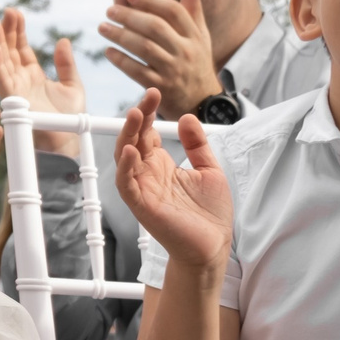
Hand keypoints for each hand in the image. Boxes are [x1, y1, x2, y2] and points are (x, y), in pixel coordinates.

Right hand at [0, 10, 83, 155]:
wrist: (69, 141)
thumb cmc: (71, 119)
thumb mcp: (72, 85)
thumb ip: (66, 64)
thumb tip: (62, 40)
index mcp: (34, 76)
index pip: (22, 48)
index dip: (19, 30)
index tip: (16, 12)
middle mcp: (21, 81)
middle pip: (10, 51)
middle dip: (7, 31)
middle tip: (5, 11)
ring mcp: (16, 90)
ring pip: (2, 61)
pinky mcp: (13, 100)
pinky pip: (2, 79)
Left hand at [100, 0, 219, 116]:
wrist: (203, 103)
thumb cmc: (197, 64)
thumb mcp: (201, 38)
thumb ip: (194, 11)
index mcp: (194, 36)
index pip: (173, 12)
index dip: (151, 1)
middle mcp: (185, 51)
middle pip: (155, 27)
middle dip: (130, 16)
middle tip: (109, 11)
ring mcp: (173, 70)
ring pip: (144, 48)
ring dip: (120, 36)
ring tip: (103, 28)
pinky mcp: (162, 89)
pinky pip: (137, 71)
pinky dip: (121, 60)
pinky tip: (108, 52)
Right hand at [112, 90, 232, 269]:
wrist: (213, 245)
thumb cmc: (210, 213)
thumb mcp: (209, 169)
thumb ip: (197, 145)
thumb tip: (186, 117)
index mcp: (161, 165)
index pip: (147, 132)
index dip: (148, 112)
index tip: (154, 93)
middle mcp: (148, 174)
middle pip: (135, 139)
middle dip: (138, 117)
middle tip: (147, 96)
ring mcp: (143, 189)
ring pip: (125, 158)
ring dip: (127, 136)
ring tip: (134, 114)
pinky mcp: (143, 206)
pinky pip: (126, 184)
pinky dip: (125, 167)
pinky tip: (131, 150)